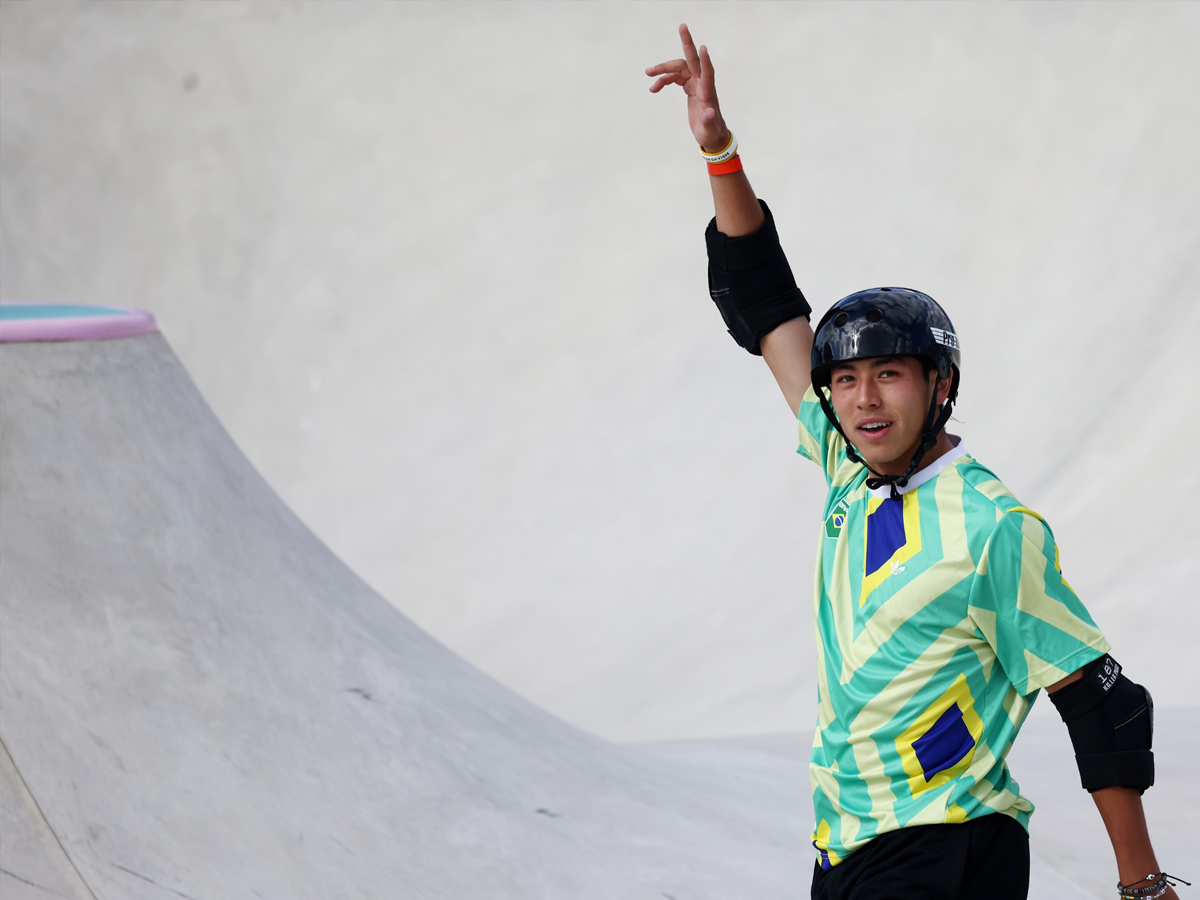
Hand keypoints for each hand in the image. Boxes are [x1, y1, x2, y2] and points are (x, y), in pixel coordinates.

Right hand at [646, 24, 730, 153]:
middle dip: (687, 43)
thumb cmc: (710, 132)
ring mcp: (696, 83)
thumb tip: (710, 112)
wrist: (710, 134)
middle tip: (682, 25)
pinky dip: (664, 81)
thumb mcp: (708, 130)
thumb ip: (709, 120)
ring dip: (663, 70)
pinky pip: (675, 78)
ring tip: (647, 75)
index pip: (708, 73)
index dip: (705, 61)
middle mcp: (702, 83)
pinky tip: (654, 88)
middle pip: (692, 60)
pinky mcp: (690, 87)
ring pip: (679, 69)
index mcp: (708, 92)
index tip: (702, 47)